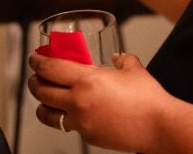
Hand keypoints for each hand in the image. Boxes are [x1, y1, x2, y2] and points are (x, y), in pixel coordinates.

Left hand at [28, 51, 174, 151]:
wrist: (158, 126)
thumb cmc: (148, 99)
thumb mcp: (133, 69)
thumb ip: (123, 60)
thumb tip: (118, 57)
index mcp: (86, 81)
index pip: (50, 69)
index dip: (37, 62)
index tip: (34, 58)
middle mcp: (78, 102)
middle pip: (42, 92)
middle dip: (35, 82)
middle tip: (37, 76)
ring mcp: (81, 123)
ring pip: (48, 114)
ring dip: (42, 104)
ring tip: (46, 98)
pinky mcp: (89, 136)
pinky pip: (70, 126)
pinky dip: (67, 118)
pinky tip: (75, 112)